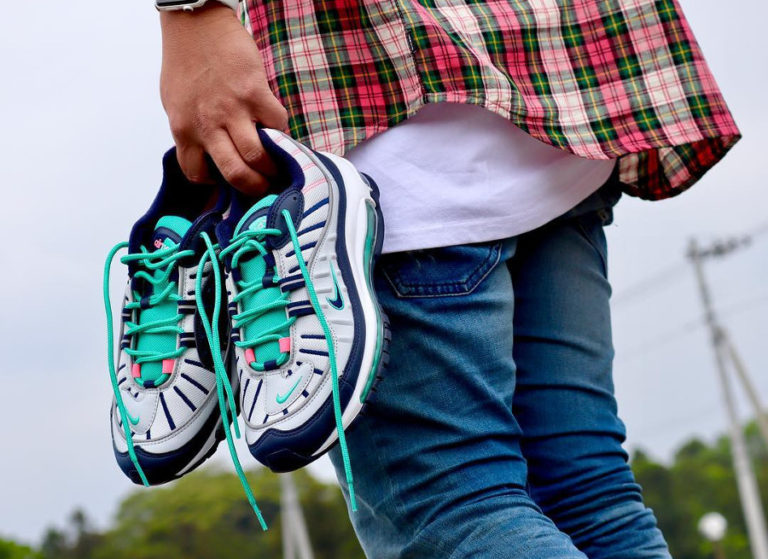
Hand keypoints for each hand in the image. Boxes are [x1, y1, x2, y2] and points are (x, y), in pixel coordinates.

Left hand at [160, 4, 288, 193]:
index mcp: (184, 129)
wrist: (196, 24)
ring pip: (257, 155)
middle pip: (235, 173)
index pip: (198, 173)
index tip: (226, 179)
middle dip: (254, 187)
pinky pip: (278, 124)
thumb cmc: (184, 62)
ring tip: (277, 165)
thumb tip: (209, 153)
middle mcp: (207, 124)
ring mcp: (233, 109)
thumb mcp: (175, 104)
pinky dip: (282, 131)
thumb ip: (191, 131)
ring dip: (272, 166)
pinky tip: (278, 130)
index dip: (215, 182)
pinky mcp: (255, 93)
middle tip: (263, 187)